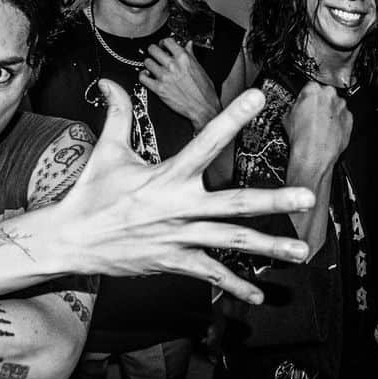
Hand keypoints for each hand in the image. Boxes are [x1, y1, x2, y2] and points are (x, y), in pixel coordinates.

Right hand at [55, 80, 314, 303]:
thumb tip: (110, 82)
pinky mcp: (173, 261)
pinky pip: (210, 274)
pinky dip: (235, 285)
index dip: (232, 118)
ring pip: (231, 242)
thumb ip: (116, 114)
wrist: (71, 240)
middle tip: (306, 195)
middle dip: (272, 201)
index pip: (206, 142)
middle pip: (233, 203)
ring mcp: (178, 237)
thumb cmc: (91, 193)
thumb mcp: (107, 151)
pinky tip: (260, 296)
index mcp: (166, 176)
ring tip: (303, 251)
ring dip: (269, 248)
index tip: (259, 97)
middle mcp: (177, 207)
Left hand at [139, 37, 220, 129]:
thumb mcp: (200, 68)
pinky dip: (143, 75)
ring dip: (149, 63)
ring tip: (153, 66)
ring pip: (147, 62)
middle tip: (155, 54)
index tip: (163, 46)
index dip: (163, 42)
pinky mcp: (158, 88)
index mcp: (184, 58)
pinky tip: (147, 75)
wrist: (203, 107)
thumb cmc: (204, 90)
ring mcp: (164, 77)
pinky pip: (143, 77)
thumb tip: (187, 45)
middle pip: (153, 49)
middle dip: (154, 50)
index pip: (167, 41)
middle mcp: (173, 66)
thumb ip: (191, 54)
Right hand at [283, 81, 351, 173]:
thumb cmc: (302, 137)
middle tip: (310, 116)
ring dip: (328, 113)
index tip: (304, 104)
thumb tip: (296, 108)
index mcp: (313, 89)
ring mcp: (341, 106)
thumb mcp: (287, 117)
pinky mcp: (349, 118)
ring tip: (319, 126)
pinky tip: (327, 131)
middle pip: (324, 95)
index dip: (305, 98)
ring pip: (334, 106)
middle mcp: (330, 95)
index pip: (309, 87)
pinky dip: (337, 122)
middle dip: (319, 104)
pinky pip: (342, 117)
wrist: (314, 154)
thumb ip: (295, 106)